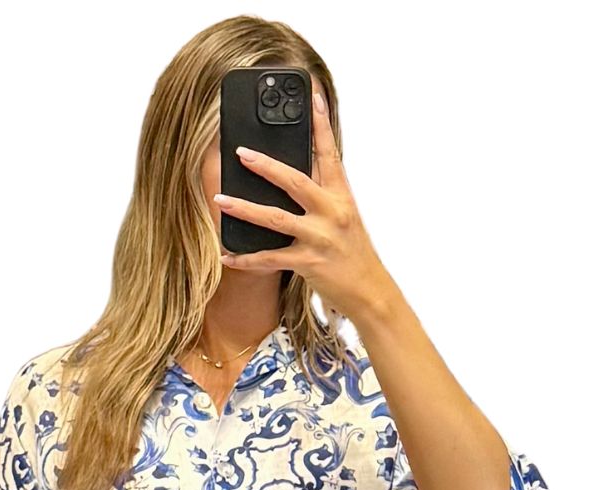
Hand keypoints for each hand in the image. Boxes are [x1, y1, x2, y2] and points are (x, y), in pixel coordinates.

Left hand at [213, 89, 389, 319]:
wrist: (370, 291)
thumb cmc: (354, 253)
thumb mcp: (345, 218)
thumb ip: (323, 195)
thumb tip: (292, 175)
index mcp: (342, 197)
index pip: (330, 153)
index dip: (320, 124)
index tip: (312, 95)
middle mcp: (332, 213)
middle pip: (295, 181)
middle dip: (266, 165)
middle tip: (241, 152)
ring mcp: (320, 238)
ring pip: (275, 218)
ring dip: (245, 208)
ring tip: (220, 199)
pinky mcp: (308, 263)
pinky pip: (269, 259)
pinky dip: (245, 259)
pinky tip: (227, 256)